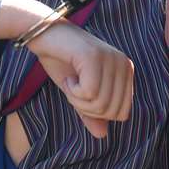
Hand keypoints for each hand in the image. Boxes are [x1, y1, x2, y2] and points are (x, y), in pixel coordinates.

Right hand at [25, 21, 133, 138]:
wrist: (41, 33)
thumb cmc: (60, 60)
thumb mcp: (78, 91)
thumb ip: (92, 112)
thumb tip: (103, 135)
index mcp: (126, 71)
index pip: (122, 113)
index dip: (98, 112)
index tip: (82, 92)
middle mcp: (124, 63)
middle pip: (111, 111)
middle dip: (86, 107)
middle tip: (74, 87)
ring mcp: (111, 58)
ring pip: (100, 104)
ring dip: (77, 99)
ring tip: (71, 80)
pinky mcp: (95, 57)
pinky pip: (89, 93)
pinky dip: (73, 91)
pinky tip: (68, 75)